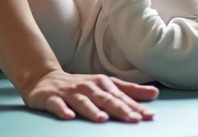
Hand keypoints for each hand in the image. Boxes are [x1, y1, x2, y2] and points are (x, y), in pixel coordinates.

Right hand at [22, 69, 157, 121]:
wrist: (43, 78)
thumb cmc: (79, 85)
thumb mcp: (105, 86)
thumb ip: (129, 91)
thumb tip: (155, 93)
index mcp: (101, 84)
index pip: (121, 96)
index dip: (135, 106)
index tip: (149, 116)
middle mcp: (87, 87)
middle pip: (105, 99)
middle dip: (119, 109)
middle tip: (133, 119)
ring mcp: (69, 92)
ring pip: (82, 101)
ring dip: (92, 110)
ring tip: (102, 119)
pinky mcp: (51, 98)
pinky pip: (57, 105)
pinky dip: (62, 110)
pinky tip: (68, 116)